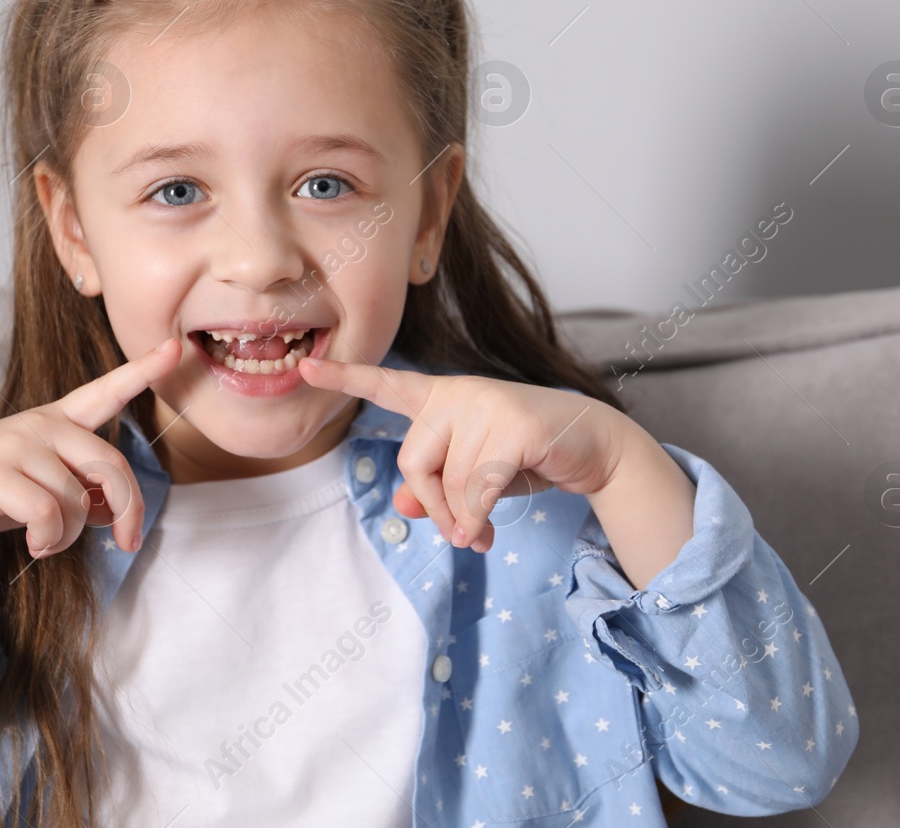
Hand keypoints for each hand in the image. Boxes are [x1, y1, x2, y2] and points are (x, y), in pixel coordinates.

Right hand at [0, 337, 181, 558]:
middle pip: (111, 464)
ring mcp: (17, 445)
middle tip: (129, 544)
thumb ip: (81, 491)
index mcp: (55, 422)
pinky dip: (48, 540)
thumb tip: (118, 513)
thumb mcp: (40, 488)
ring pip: (78, 500)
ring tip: (46, 543)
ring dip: (69, 536)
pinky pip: (47, 514)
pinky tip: (33, 546)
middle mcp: (40, 425)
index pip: (105, 392)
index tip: (174, 348)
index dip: (142, 371)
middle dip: (131, 510)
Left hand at [298, 356, 622, 551]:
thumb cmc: (529, 459)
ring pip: (450, 481)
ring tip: (481, 532)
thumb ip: (435, 488)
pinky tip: (488, 531)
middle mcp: (459, 392)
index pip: (387, 386)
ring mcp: (487, 403)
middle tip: (458, 532)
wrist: (596, 447)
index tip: (304, 366)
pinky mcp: (514, 425)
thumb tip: (404, 506)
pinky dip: (479, 518)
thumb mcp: (475, 477)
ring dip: (463, 519)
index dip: (344, 377)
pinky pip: (477, 488)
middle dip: (432, 506)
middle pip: (413, 461)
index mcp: (443, 398)